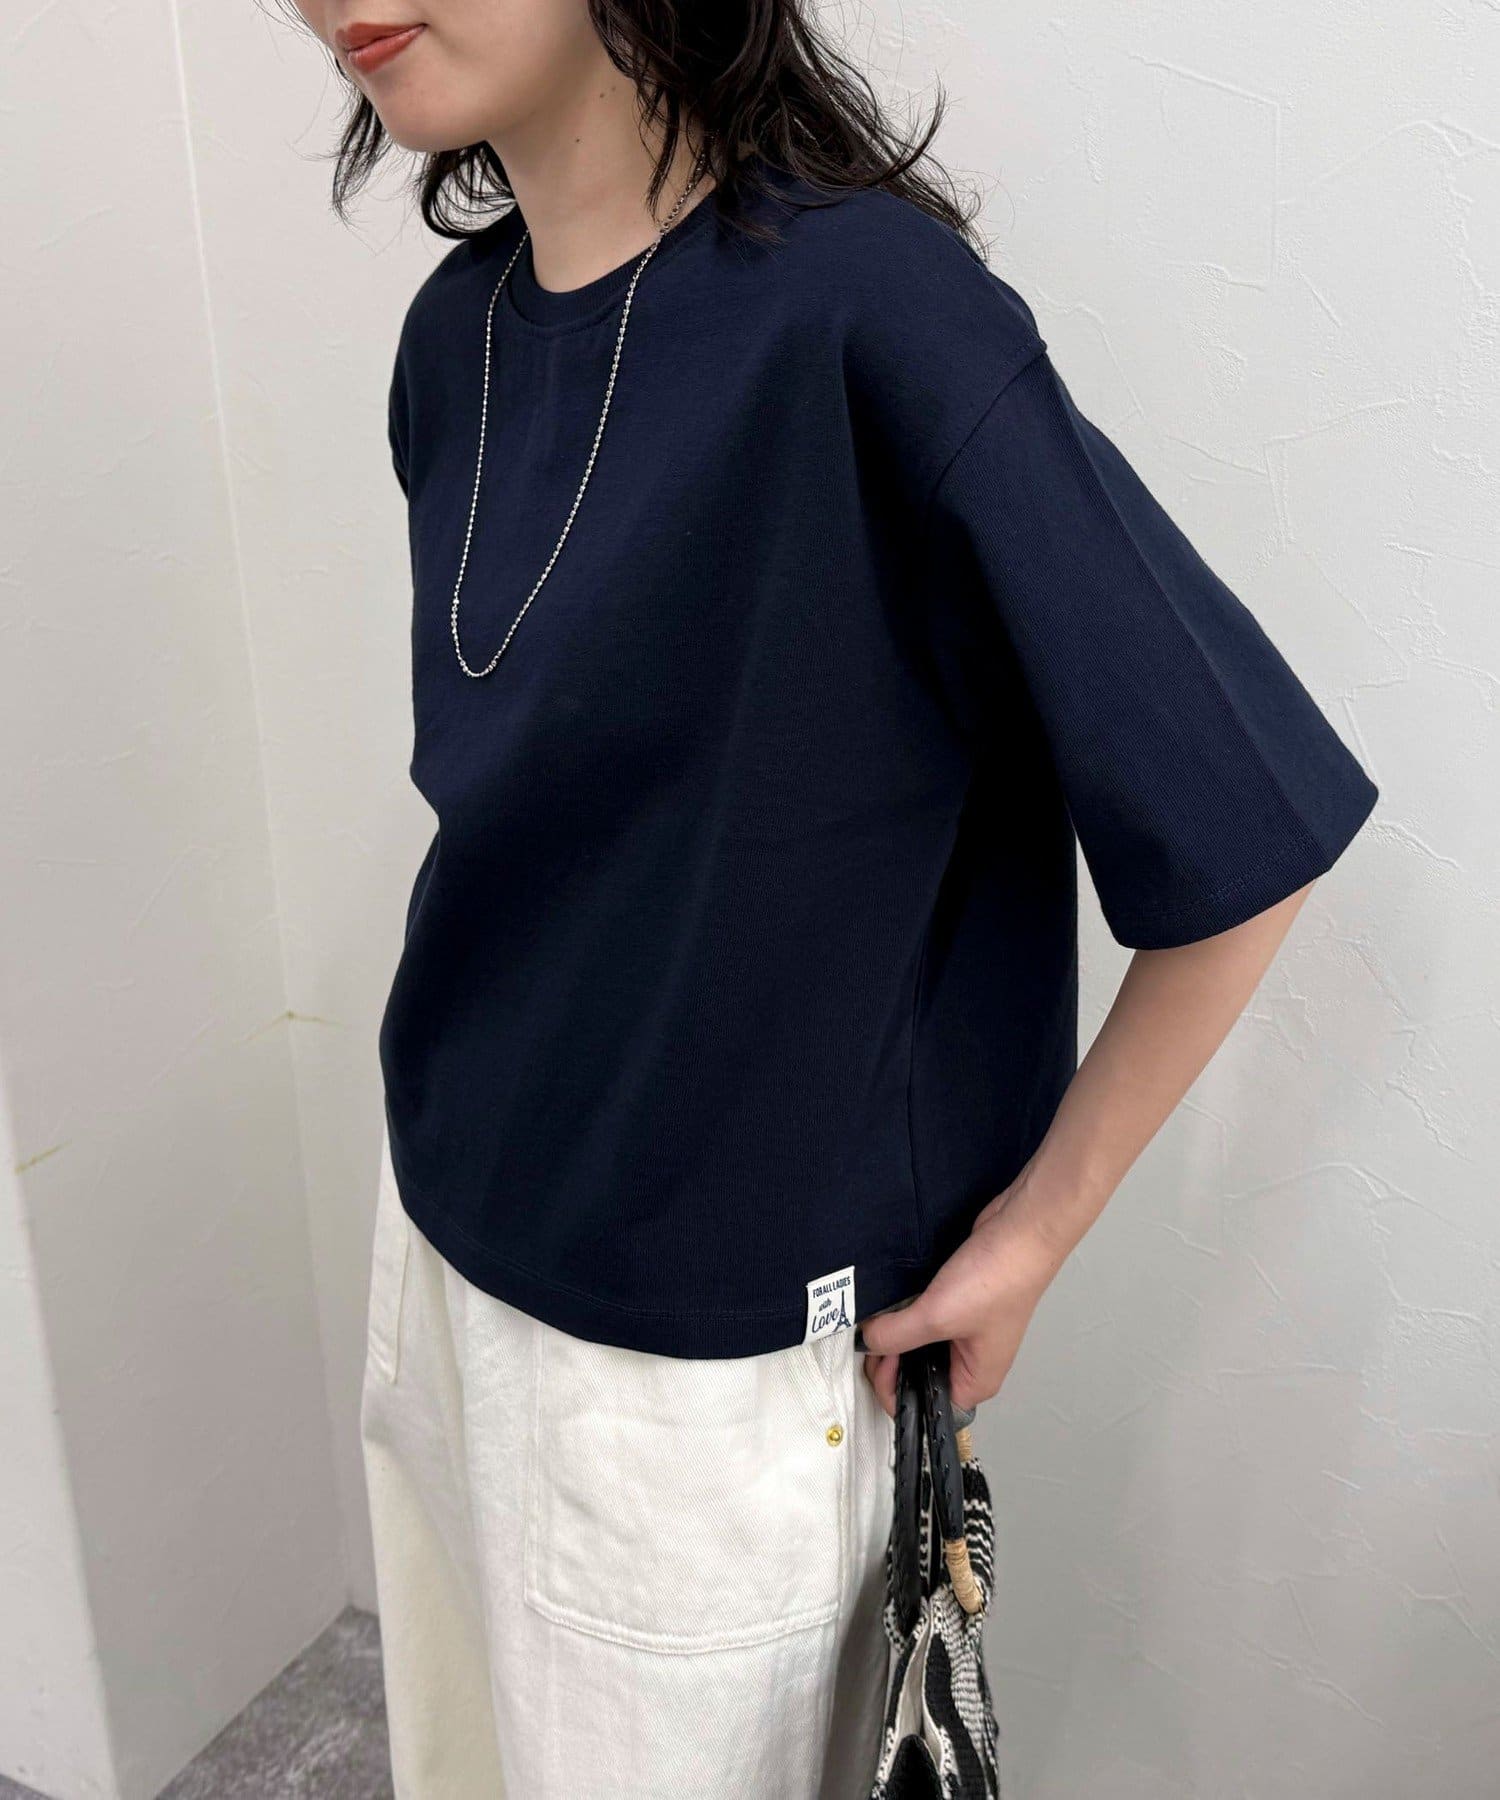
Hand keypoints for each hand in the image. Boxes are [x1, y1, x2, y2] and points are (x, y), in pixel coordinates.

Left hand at [859, 1178, 1071, 1416]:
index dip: (891, 1387)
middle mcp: (970, 1362)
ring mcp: (964, 1332)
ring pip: (916, 1346)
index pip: (922, 1407)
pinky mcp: (958, 1304)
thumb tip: (867, 1341)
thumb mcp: (937, 1315)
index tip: (878, 1356)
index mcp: (974, 1382)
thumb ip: (894, 1335)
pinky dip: (905, 1312)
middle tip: (876, 1334)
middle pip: (914, 1376)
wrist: (1021, 1229)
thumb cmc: (1000, 1279)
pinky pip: (923, 1318)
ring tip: (882, 1316)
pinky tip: (895, 1300)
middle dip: (888, 1360)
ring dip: (896, 1334)